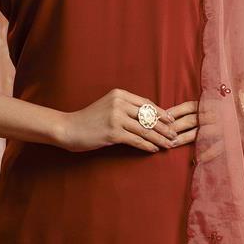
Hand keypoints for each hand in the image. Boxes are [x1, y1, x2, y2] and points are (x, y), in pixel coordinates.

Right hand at [57, 89, 197, 153]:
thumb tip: (147, 117)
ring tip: (168, 144)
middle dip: (164, 127)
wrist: (68, 128)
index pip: (146, 103)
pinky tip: (154, 149)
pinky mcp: (113, 132)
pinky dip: (147, 145)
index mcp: (119, 94)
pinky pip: (136, 139)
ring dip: (159, 138)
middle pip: (148, 116)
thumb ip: (125, 108)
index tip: (171, 120)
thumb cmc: (89, 120)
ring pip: (144, 129)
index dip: (160, 113)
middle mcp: (119, 103)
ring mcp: (116, 117)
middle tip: (175, 135)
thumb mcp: (108, 106)